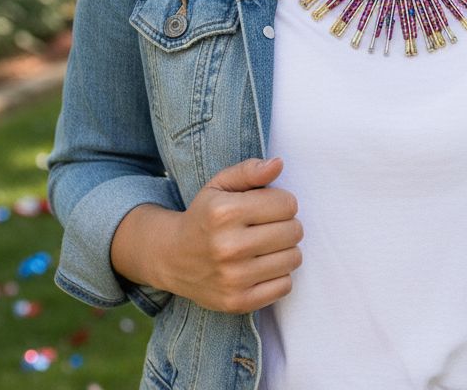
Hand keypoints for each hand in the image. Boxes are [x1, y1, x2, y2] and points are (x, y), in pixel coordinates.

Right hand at [116, 157, 302, 313]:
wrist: (172, 258)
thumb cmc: (204, 215)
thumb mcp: (220, 185)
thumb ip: (249, 170)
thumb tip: (278, 163)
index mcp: (225, 212)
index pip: (287, 203)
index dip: (282, 201)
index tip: (269, 206)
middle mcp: (228, 246)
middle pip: (294, 231)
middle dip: (287, 224)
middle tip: (269, 226)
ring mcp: (233, 278)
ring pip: (294, 258)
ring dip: (286, 250)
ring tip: (267, 245)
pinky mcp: (238, 302)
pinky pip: (285, 286)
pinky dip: (279, 275)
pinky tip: (262, 266)